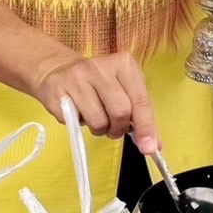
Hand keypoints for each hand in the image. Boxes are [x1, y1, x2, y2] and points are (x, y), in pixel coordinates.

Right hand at [35, 52, 157, 152]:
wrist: (59, 71)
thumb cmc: (99, 85)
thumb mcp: (125, 91)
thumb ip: (142, 117)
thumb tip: (155, 146)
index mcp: (124, 64)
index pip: (140, 100)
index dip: (146, 127)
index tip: (149, 148)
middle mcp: (101, 67)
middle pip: (121, 112)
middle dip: (119, 128)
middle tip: (114, 128)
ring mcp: (77, 78)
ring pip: (98, 122)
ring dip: (101, 130)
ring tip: (97, 119)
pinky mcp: (57, 92)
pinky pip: (75, 123)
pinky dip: (81, 125)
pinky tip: (79, 112)